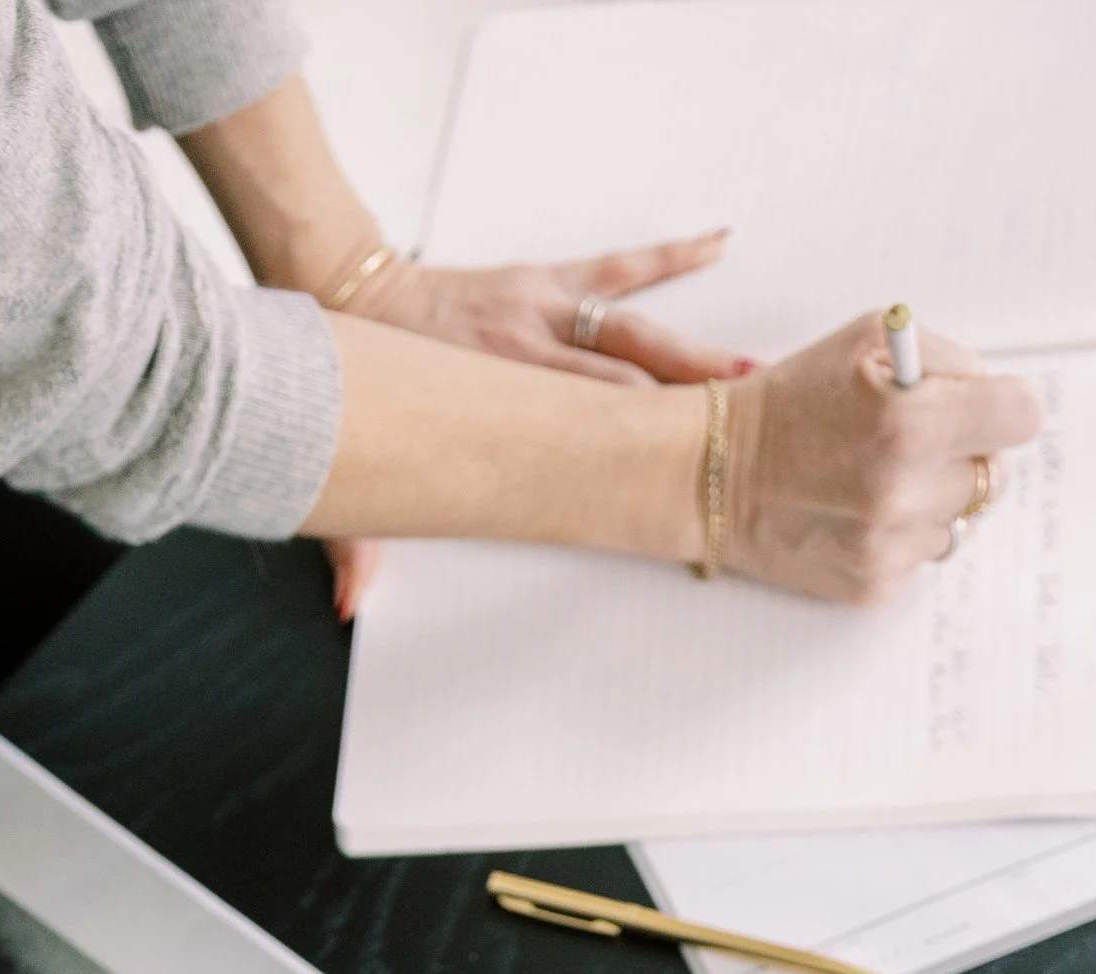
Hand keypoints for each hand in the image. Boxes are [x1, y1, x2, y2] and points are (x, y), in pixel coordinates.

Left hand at [327, 232, 745, 618]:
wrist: (350, 289)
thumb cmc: (369, 388)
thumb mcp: (361, 474)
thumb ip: (359, 547)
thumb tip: (349, 608)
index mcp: (492, 400)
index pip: (580, 431)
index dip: (631, 456)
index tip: (677, 483)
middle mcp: (526, 351)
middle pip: (624, 382)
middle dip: (685, 407)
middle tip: (739, 430)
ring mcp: (539, 310)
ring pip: (632, 330)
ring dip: (691, 355)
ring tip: (746, 375)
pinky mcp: (540, 278)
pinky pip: (615, 266)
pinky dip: (670, 254)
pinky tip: (719, 244)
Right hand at [724, 314, 1040, 601]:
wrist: (713, 475)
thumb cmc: (793, 402)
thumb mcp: (871, 340)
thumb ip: (949, 360)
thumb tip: (995, 399)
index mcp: (911, 422)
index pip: (1022, 418)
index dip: (1003, 406)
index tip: (979, 407)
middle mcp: (904, 492)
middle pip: (995, 473)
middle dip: (966, 452)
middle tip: (917, 441)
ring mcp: (888, 547)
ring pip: (961, 519)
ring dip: (935, 497)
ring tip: (881, 478)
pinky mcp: (872, 585)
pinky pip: (923, 555)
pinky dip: (903, 533)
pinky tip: (861, 512)